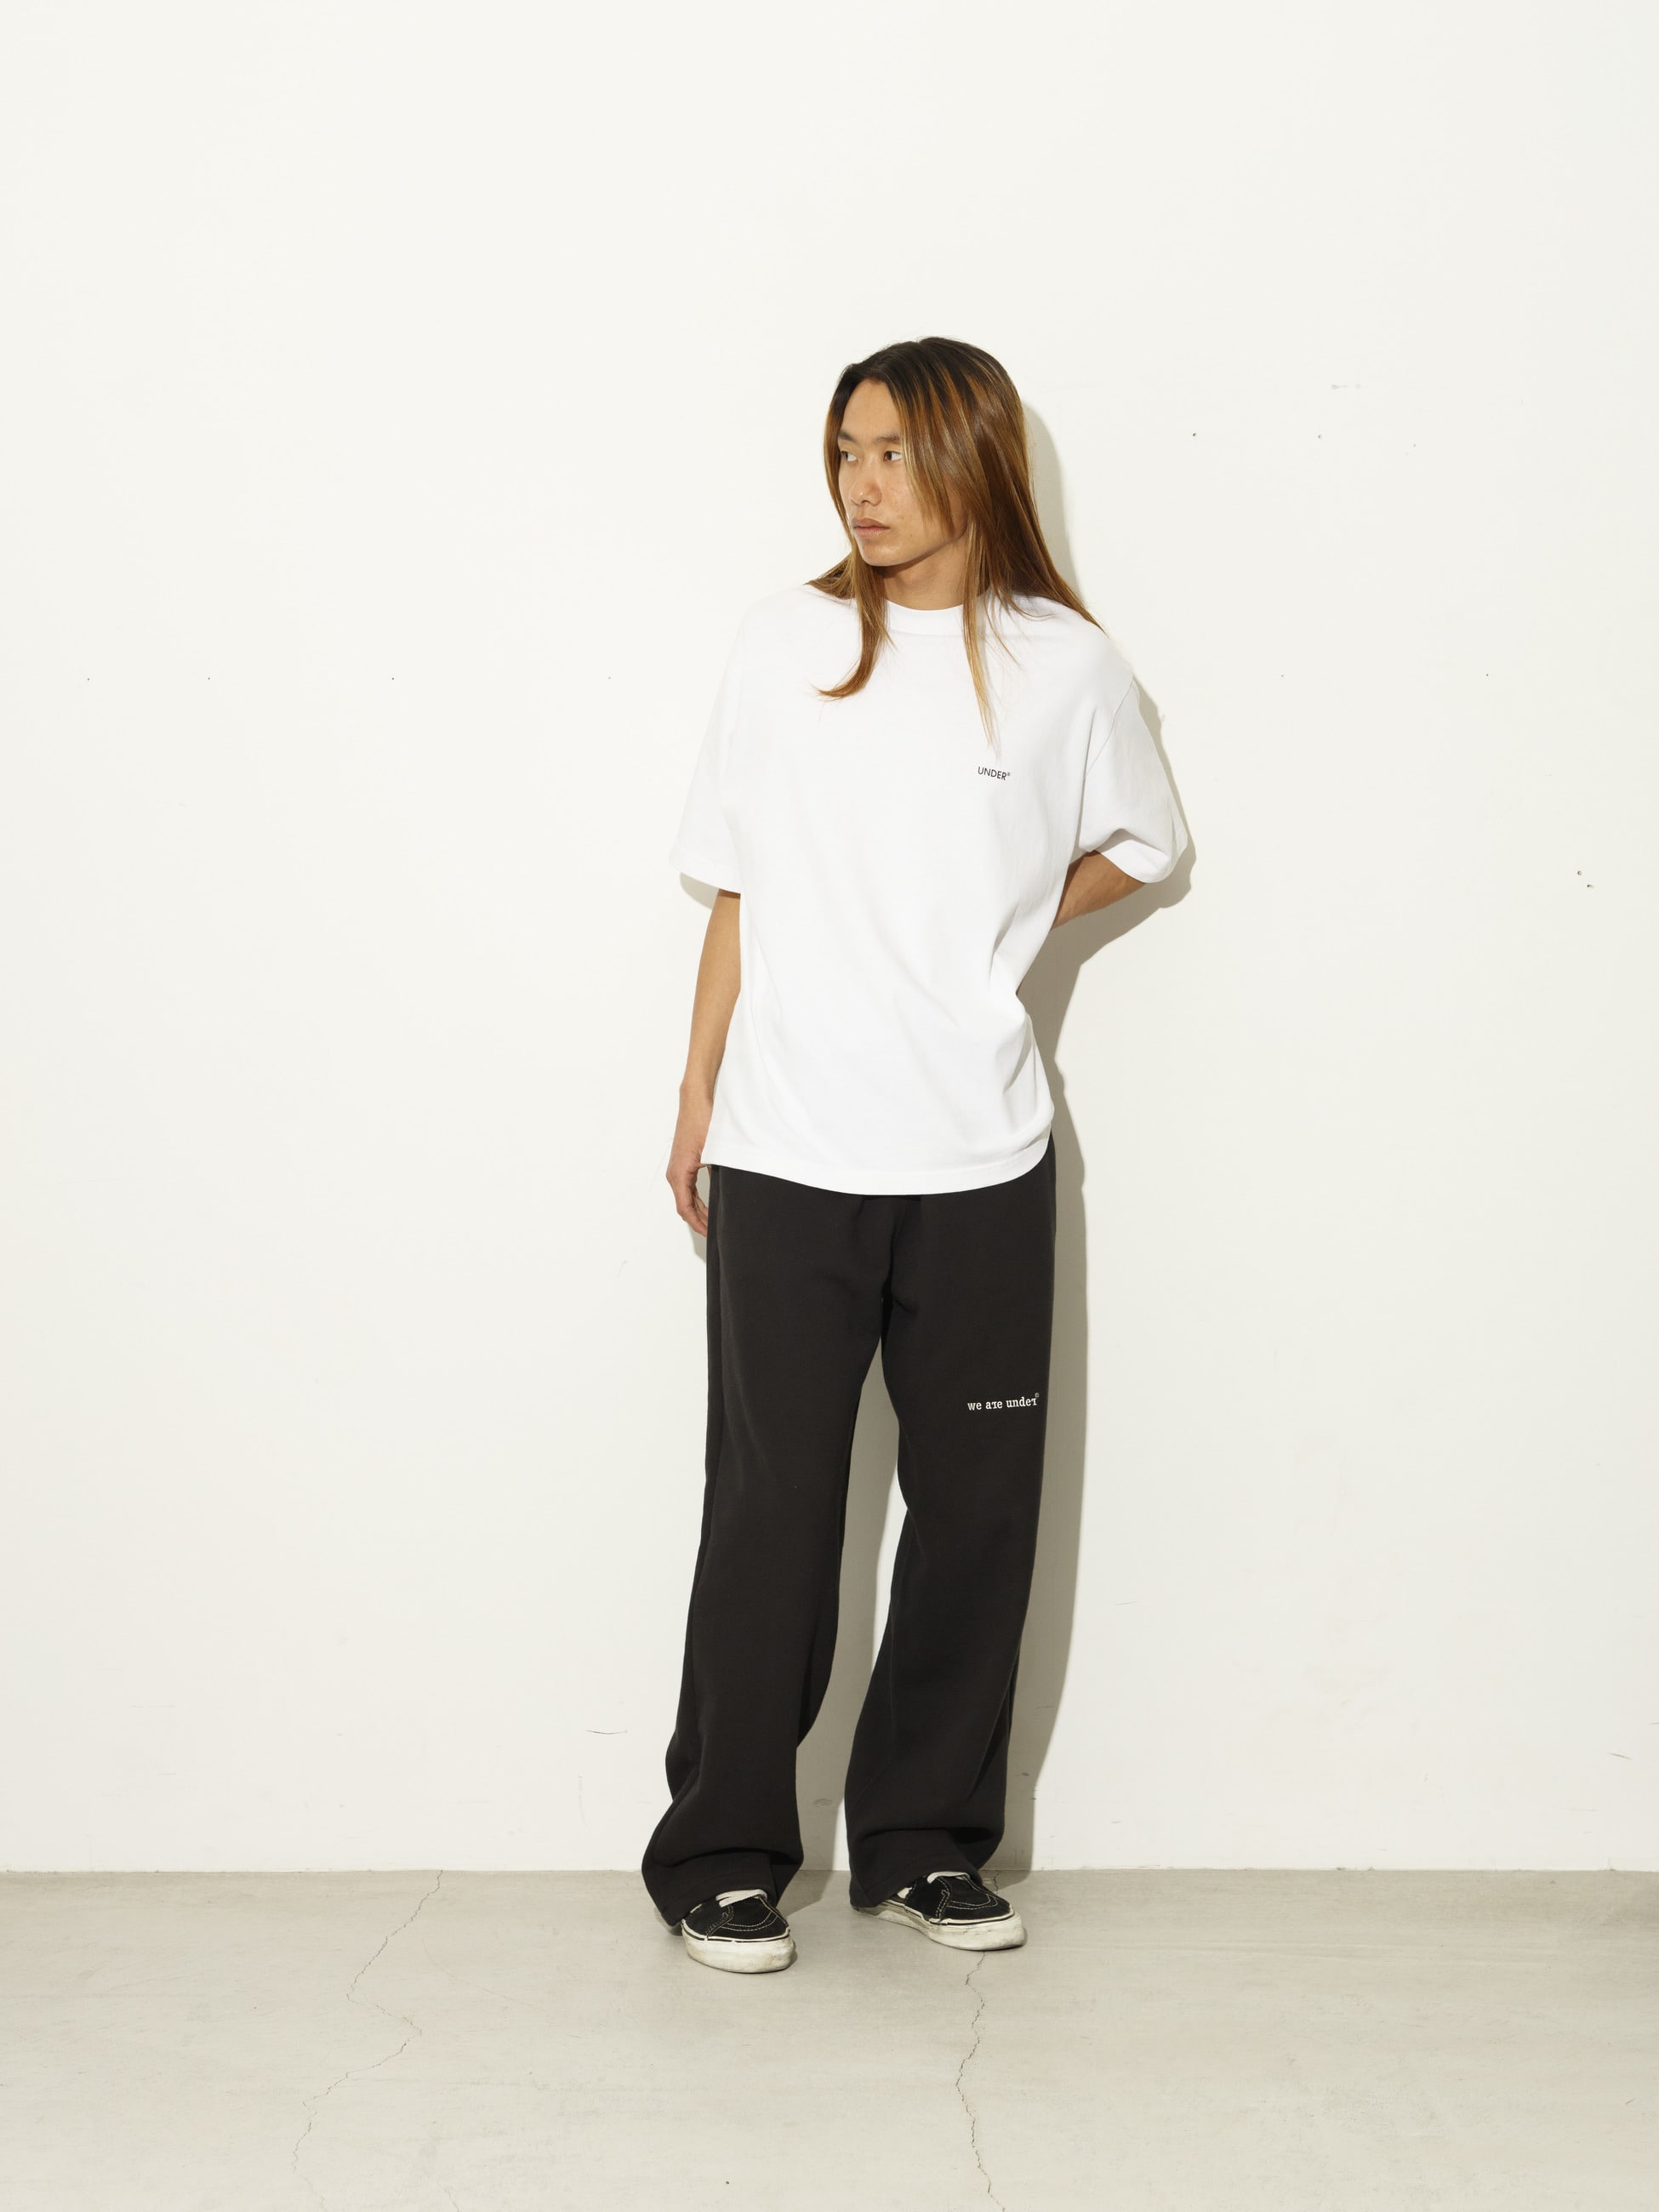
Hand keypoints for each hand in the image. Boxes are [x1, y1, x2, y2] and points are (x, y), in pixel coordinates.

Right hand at [667, 1088, 713, 1234]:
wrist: (696, 1100)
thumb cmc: (702, 1121)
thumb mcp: (714, 1151)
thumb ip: (719, 1175)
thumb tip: (729, 1194)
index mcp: (679, 1173)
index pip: (686, 1208)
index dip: (698, 1224)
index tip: (710, 1234)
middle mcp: (675, 1173)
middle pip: (686, 1206)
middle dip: (700, 1221)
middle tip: (716, 1233)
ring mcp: (678, 1167)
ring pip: (687, 1197)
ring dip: (699, 1210)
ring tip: (715, 1222)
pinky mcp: (684, 1162)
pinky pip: (689, 1187)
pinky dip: (698, 1198)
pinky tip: (711, 1203)